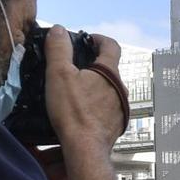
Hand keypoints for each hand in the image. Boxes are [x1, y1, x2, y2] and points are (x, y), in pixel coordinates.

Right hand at [44, 27, 127, 152]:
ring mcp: (121, 108)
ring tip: (76, 89)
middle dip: (93, 64)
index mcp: (110, 73)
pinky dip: (96, 104)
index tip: (88, 39)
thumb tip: (59, 30)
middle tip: (75, 66)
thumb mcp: (58, 74)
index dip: (99, 38)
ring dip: (95, 86)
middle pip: (109, 69)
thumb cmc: (73, 111)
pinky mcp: (117, 124)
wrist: (85, 149)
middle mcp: (121, 89)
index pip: (111, 45)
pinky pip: (108, 107)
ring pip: (109, 90)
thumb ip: (58, 49)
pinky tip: (82, 110)